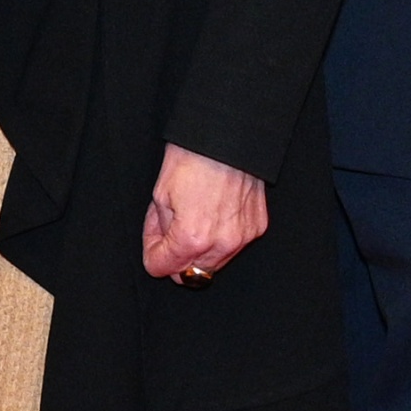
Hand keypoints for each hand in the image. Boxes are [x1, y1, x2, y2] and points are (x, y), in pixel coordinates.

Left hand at [142, 146, 270, 282]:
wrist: (226, 136)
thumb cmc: (192, 158)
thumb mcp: (160, 195)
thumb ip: (160, 230)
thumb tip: (163, 245)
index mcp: (192, 238)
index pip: (162, 268)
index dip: (152, 252)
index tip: (154, 237)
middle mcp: (221, 244)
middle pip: (190, 274)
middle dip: (176, 255)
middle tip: (171, 227)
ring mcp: (243, 237)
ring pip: (213, 264)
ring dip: (200, 250)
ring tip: (194, 216)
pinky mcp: (257, 226)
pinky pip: (234, 245)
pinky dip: (221, 236)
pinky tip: (215, 212)